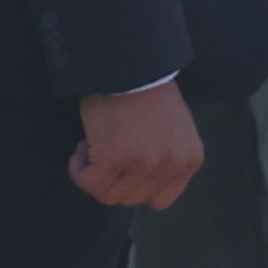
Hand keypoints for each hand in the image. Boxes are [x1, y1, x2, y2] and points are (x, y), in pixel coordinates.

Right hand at [72, 81, 199, 210]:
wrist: (130, 67)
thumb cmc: (145, 92)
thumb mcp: (171, 131)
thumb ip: (163, 158)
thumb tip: (134, 180)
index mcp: (190, 160)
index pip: (159, 200)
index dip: (133, 186)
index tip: (122, 166)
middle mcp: (173, 165)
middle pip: (132, 199)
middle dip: (111, 179)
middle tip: (104, 150)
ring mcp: (146, 163)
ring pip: (110, 195)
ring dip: (94, 174)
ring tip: (94, 146)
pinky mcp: (116, 157)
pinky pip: (89, 182)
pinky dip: (78, 170)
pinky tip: (81, 149)